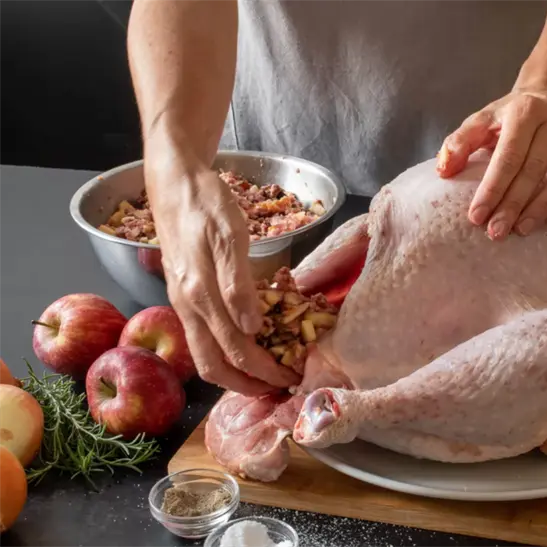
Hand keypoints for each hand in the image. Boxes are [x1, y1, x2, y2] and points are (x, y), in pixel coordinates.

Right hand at [145, 159, 300, 394]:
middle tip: (279, 386)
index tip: (291, 377)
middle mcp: (188, 307)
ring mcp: (184, 303)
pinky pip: (206, 334)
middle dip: (247, 384)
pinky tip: (250, 339)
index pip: (234, 353)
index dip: (264, 371)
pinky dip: (228, 348)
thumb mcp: (230, 237)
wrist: (175, 183)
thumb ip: (238, 284)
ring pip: (207, 354)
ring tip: (266, 371)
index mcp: (200, 296)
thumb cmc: (206, 205)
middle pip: (213, 367)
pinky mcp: (185, 294)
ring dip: (237, 370)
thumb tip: (251, 329)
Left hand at [437, 88, 546, 239]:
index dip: (492, 188)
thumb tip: (443, 170)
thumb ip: (460, 141)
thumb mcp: (482, 119)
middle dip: (513, 204)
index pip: (508, 156)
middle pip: (533, 169)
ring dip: (542, 207)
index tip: (476, 217)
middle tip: (495, 232)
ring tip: (522, 230)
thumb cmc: (511, 114)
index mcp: (524, 112)